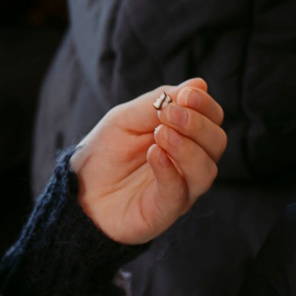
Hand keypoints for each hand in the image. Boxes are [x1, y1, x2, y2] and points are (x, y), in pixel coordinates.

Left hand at [72, 77, 226, 245]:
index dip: (205, 106)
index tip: (188, 95)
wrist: (79, 190)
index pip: (212, 120)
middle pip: (216, 143)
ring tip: (161, 134)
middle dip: (198, 125)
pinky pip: (178, 194)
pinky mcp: (163, 212)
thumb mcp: (127, 118)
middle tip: (169, 114)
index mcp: (185, 138)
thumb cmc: (105, 152)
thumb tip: (199, 84)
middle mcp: (189, 164)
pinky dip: (169, 171)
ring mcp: (180, 189)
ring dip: (187, 148)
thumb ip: (159, 102)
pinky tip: (154, 154)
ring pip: (205, 171)